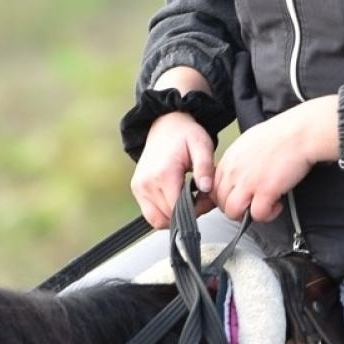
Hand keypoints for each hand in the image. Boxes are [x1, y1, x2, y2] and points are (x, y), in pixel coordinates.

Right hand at [130, 111, 215, 228]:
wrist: (165, 124)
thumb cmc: (184, 134)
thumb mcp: (201, 145)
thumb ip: (205, 167)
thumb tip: (206, 188)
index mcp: (163, 174)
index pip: (178, 210)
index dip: (195, 210)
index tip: (204, 200)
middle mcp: (146, 183)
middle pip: (168, 217)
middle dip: (186, 214)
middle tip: (199, 199)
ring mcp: (139, 187)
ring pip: (157, 220)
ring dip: (174, 216)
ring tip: (186, 199)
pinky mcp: (137, 188)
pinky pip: (150, 214)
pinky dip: (164, 212)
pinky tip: (175, 198)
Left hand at [212, 96, 337, 221]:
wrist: (299, 133)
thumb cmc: (281, 134)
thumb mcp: (248, 142)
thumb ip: (239, 160)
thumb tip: (240, 173)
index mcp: (229, 159)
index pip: (214, 188)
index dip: (226, 198)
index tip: (238, 199)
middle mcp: (234, 172)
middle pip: (221, 202)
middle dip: (236, 208)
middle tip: (251, 205)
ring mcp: (247, 183)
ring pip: (233, 212)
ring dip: (247, 214)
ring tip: (263, 206)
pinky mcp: (265, 191)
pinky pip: (258, 215)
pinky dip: (268, 214)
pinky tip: (276, 204)